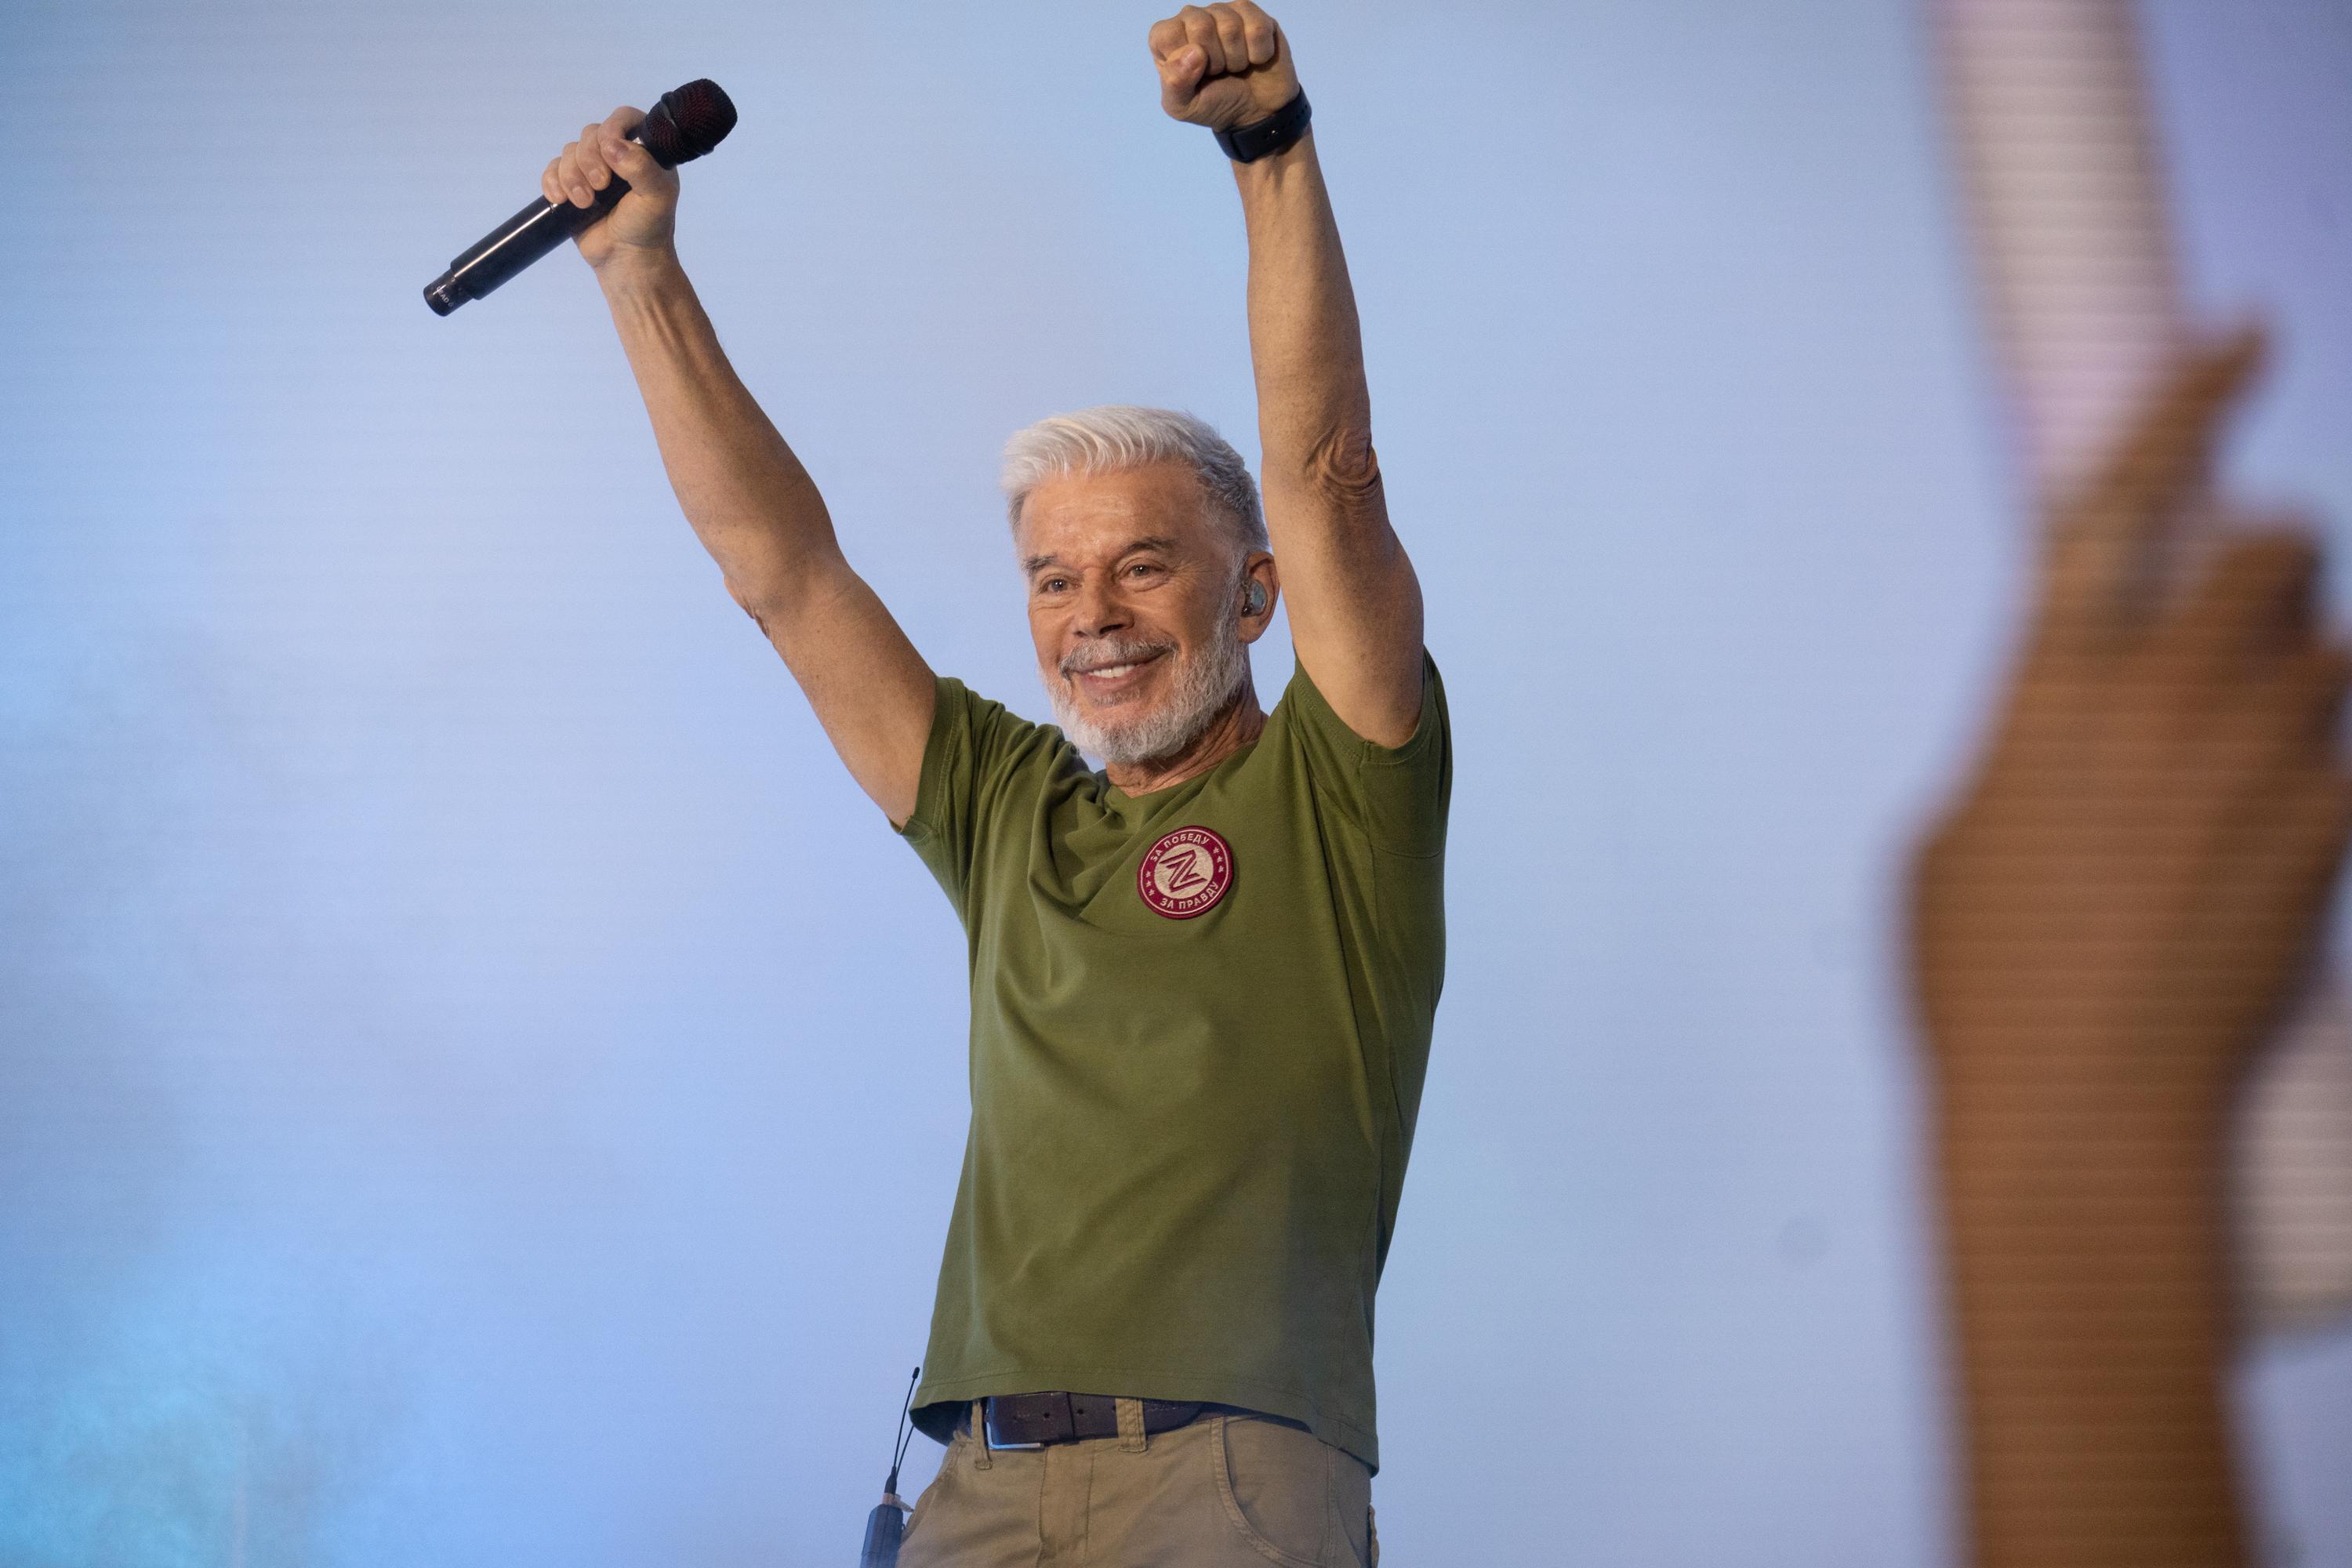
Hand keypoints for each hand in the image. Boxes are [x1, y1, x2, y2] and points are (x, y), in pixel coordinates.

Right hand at [540, 105, 680, 272]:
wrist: (627, 260)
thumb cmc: (648, 228)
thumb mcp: (658, 197)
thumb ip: (642, 167)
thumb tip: (611, 145)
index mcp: (643, 151)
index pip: (624, 118)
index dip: (612, 128)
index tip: (609, 150)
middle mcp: (617, 155)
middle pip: (590, 134)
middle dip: (589, 159)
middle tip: (601, 186)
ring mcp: (592, 170)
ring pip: (569, 152)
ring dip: (572, 176)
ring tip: (584, 203)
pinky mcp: (571, 186)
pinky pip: (552, 170)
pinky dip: (552, 182)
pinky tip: (561, 199)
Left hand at [1149, 2, 1299, 133]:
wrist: (1254, 111)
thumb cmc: (1214, 103)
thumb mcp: (1183, 106)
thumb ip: (1174, 83)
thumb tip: (1193, 52)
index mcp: (1166, 37)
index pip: (1167, 35)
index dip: (1186, 64)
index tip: (1195, 76)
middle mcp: (1191, 18)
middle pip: (1201, 26)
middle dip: (1215, 61)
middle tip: (1218, 72)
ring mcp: (1222, 12)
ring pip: (1231, 27)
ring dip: (1238, 59)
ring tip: (1235, 67)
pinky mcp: (1251, 13)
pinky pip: (1257, 28)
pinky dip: (1259, 54)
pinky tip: (1254, 58)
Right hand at [1909, 330, 2351, 1125]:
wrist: (2079, 1110)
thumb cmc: (1983, 989)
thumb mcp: (1948, 849)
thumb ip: (2014, 754)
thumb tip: (2062, 732)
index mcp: (2045, 690)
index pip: (2119, 498)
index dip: (2185, 399)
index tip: (2243, 335)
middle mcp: (2155, 702)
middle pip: (2273, 549)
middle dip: (2275, 563)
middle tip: (2250, 620)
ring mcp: (2253, 766)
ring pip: (2337, 649)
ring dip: (2309, 677)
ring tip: (2253, 762)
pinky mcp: (2326, 837)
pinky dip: (2328, 783)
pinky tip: (2277, 851)